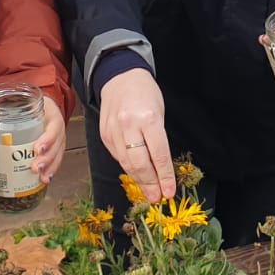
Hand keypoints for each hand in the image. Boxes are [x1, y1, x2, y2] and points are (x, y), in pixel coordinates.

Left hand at [0, 96, 65, 184]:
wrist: (24, 102)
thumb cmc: (14, 106)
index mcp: (47, 111)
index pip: (54, 125)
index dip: (48, 138)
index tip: (36, 149)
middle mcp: (54, 124)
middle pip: (57, 143)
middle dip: (48, 158)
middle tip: (34, 168)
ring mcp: (56, 136)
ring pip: (58, 153)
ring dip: (51, 166)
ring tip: (41, 178)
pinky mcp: (53, 146)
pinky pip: (56, 158)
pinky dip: (52, 169)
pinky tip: (44, 180)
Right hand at [98, 68, 175, 202]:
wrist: (120, 76)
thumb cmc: (145, 93)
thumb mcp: (160, 112)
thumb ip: (159, 139)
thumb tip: (161, 169)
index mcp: (148, 118)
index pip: (158, 154)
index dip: (164, 176)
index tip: (169, 191)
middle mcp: (128, 125)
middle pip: (139, 163)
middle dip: (150, 183)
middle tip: (157, 197)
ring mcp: (113, 130)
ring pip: (126, 163)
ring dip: (139, 181)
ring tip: (148, 193)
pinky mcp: (104, 134)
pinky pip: (117, 156)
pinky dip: (128, 168)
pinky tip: (136, 175)